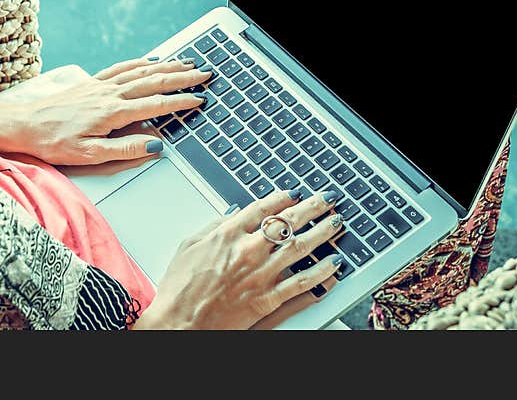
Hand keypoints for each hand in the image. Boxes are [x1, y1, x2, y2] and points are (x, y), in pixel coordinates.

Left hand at [0, 56, 212, 164]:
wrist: (22, 124)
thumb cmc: (52, 142)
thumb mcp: (88, 155)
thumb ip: (124, 151)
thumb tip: (155, 146)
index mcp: (112, 112)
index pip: (155, 104)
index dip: (181, 102)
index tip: (201, 99)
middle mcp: (109, 93)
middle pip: (153, 80)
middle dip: (182, 76)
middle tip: (206, 74)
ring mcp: (100, 85)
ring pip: (140, 70)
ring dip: (166, 65)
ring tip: (187, 62)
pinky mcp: (91, 82)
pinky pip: (122, 67)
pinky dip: (141, 62)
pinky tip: (151, 60)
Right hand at [132, 189, 345, 329]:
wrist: (180, 322)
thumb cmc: (179, 287)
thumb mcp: (189, 245)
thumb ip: (214, 226)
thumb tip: (234, 214)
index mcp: (227, 234)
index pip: (262, 208)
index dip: (282, 198)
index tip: (294, 193)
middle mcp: (247, 250)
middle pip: (287, 222)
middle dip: (311, 208)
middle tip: (327, 200)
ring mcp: (260, 275)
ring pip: (300, 248)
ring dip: (322, 234)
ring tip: (337, 225)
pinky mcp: (267, 299)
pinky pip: (301, 284)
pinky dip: (321, 273)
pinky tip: (333, 266)